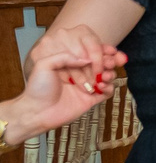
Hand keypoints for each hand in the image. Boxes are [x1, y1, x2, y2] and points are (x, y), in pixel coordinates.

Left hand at [3, 36, 124, 139]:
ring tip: (105, 76)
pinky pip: (107, 92)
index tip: (109, 50)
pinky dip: (109, 87)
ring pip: (107, 76)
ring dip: (111, 74)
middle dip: (110, 61)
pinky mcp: (91, 99)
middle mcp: (79, 72)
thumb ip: (64, 56)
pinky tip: (101, 86)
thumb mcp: (44, 65)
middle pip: (102, 63)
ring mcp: (86, 85)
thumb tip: (87, 59)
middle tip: (110, 63)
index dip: (101, 50)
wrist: (38, 112)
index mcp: (69, 63)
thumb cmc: (37, 89)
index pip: (89, 52)